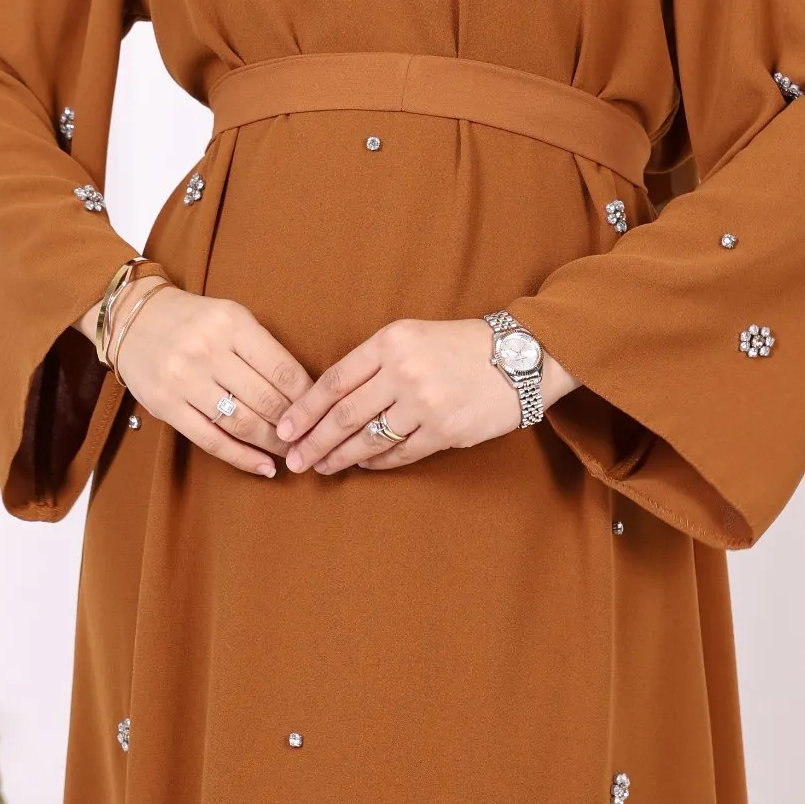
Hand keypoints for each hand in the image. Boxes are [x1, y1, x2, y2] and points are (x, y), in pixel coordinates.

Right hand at [103, 285, 312, 478]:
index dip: (307, 398)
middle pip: (266, 400)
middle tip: (310, 440)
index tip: (320, 413)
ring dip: (272, 445)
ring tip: (289, 453)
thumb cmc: (193, 320)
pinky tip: (262, 466)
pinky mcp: (165, 405)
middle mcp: (207, 350)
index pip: (283, 368)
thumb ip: (263, 349)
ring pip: (241, 423)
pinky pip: (211, 440)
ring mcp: (184, 379)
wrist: (133, 318)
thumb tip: (303, 394)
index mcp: (232, 323)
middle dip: (294, 427)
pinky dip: (242, 458)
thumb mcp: (231, 317)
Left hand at [274, 317, 579, 475]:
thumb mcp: (412, 336)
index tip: (284, 429)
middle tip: (293, 460)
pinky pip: (399, 453)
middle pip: (344, 415)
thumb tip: (329, 400)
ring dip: (339, 457)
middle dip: (313, 441)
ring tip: (320, 467)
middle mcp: (405, 371)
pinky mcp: (445, 430)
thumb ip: (373, 362)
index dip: (304, 410)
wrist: (520, 357)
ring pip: (368, 439)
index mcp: (391, 343)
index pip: (334, 381)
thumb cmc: (459, 346)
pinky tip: (362, 464)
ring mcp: (425, 403)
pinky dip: (376, 462)